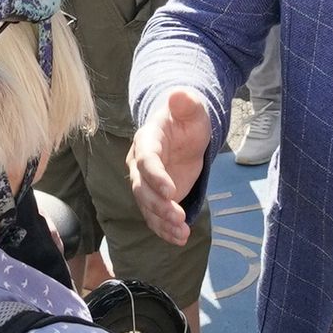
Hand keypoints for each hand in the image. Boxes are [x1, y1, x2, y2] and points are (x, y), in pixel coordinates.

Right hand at [129, 90, 212, 244]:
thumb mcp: (192, 109)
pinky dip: (164, 229)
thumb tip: (179, 94)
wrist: (183, 134)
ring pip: (147, 206)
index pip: (146, 160)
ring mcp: (145, 183)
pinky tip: (179, 238)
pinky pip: (155, 216)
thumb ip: (186, 103)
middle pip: (141, 188)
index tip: (170, 191)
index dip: (155, 176)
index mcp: (147, 141)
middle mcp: (140, 163)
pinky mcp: (154, 197)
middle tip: (178, 217)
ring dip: (162, 222)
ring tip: (182, 233)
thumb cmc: (186, 120)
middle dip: (158, 205)